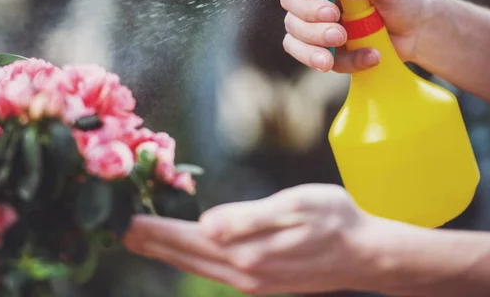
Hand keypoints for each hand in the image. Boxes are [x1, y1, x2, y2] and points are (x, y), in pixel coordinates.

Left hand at [123, 183, 382, 294]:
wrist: (367, 253)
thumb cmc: (335, 220)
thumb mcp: (295, 206)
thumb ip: (248, 217)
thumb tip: (206, 224)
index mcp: (247, 251)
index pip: (188, 238)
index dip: (156, 230)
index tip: (127, 222)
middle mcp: (244, 272)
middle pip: (187, 255)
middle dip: (153, 243)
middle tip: (122, 232)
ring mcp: (253, 281)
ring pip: (198, 265)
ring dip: (169, 252)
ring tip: (145, 241)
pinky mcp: (262, 282)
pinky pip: (215, 270)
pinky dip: (192, 258)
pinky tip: (188, 251)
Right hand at [280, 0, 434, 72]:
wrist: (419, 30)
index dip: (304, 5)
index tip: (331, 12)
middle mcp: (315, 9)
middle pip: (293, 22)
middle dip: (313, 32)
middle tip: (340, 35)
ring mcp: (320, 34)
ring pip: (297, 46)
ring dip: (313, 53)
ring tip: (334, 59)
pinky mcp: (332, 55)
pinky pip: (326, 63)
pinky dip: (348, 63)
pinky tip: (371, 57)